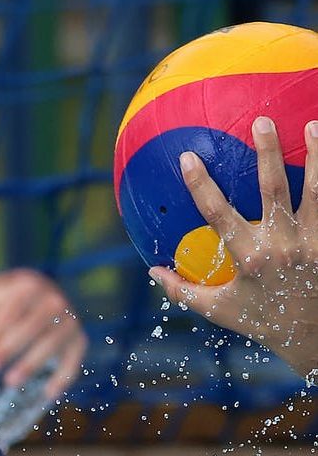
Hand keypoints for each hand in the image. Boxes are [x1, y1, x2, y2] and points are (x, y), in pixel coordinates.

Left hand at [0, 268, 84, 398]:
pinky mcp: (79, 341)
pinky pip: (73, 360)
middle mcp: (52, 300)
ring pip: (51, 343)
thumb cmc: (5, 306)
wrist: (43, 300)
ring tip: (10, 382)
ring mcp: (68, 320)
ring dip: (32, 363)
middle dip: (8, 347)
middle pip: (30, 326)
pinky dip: (63, 376)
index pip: (10, 309)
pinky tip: (48, 394)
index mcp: (28, 287)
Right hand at [149, 117, 317, 377]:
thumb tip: (153, 271)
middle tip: (261, 120)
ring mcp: (311, 243)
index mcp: (250, 260)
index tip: (189, 157)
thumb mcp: (218, 311)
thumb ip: (183, 290)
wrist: (311, 335)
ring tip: (312, 125)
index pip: (219, 215)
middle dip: (266, 153)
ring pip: (315, 190)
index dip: (200, 185)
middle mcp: (282, 247)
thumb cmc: (262, 321)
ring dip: (315, 156)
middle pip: (273, 190)